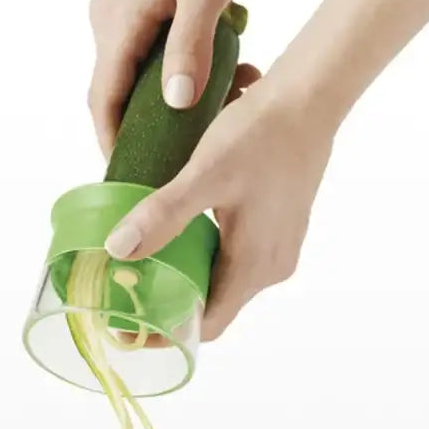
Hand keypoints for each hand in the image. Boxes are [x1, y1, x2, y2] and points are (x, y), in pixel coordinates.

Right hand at [88, 0, 243, 156]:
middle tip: (172, 154)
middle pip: (116, 91)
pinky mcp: (135, 3)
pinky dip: (172, 68)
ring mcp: (119, 13)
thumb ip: (191, 46)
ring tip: (208, 107)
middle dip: (142, 126)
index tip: (126, 171)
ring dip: (164, 95)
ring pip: (135, 72)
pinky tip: (210, 67)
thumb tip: (177, 102)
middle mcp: (109, 23)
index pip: (103, 99)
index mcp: (119, 25)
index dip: (111, 140)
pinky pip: (146, 50)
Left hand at [104, 77, 335, 339]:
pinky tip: (178, 237)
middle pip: (212, 307)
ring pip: (222, 282)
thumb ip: (162, 216)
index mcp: (254, 266)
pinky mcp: (277, 230)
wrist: (311, 95)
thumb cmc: (262, 133)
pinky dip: (203, 258)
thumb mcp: (205, 174)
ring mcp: (277, 249)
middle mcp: (270, 267)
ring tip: (144, 269)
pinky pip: (234, 260)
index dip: (166, 332)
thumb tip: (118, 250)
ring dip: (186, 279)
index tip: (128, 328)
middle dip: (169, 306)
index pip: (206, 325)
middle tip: (125, 296)